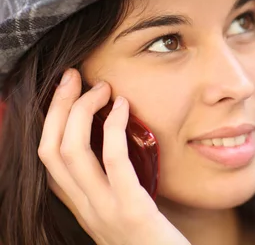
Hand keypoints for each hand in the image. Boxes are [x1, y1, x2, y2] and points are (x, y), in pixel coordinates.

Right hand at [38, 69, 189, 244]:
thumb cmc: (153, 238)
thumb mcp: (123, 209)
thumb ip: (113, 183)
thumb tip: (115, 140)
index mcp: (81, 205)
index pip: (48, 159)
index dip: (51, 120)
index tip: (66, 90)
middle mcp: (85, 208)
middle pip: (51, 149)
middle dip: (58, 107)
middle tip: (74, 76)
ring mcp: (104, 210)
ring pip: (70, 152)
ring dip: (81, 111)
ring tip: (101, 87)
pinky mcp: (131, 210)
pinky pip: (113, 162)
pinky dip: (113, 129)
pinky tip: (124, 108)